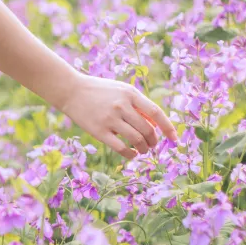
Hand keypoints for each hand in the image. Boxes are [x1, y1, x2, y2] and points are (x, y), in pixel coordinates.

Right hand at [58, 74, 178, 159]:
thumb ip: (137, 104)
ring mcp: (110, 119)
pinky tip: (131, 154)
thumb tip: (155, 124)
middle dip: (153, 141)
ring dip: (144, 148)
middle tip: (152, 145)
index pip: (156, 113)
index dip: (168, 127)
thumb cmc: (99, 91)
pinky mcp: (99, 131)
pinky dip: (130, 154)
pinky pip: (121, 148)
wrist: (71, 91)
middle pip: (147, 129)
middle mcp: (122, 105)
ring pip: (136, 139)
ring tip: (143, 150)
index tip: (174, 139)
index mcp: (130, 93)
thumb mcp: (120, 90)